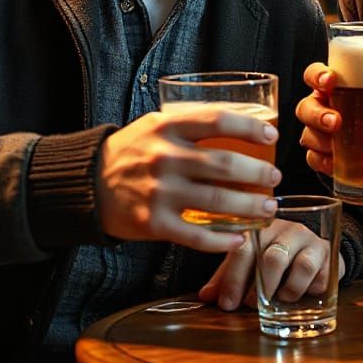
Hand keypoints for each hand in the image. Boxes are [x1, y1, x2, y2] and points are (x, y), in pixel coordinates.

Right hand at [96, 106, 280, 250]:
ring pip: (217, 202)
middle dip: (259, 173)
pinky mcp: (154, 223)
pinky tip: (239, 238)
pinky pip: (196, 237)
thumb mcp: (156, 123)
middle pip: (225, 164)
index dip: (250, 128)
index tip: (272, 137)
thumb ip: (191, 122)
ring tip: (268, 207)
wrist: (87, 182)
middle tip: (275, 177)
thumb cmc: (131, 150)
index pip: (218, 120)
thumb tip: (241, 123)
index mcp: (167, 126)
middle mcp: (164, 158)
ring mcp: (159, 192)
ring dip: (250, 207)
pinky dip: (222, 241)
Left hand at [199, 220, 346, 310]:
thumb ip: (226, 276)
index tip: (227, 305)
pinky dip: (310, 290)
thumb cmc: (273, 253)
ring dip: (289, 291)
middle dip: (261, 288)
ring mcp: (309, 239)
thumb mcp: (248, 261)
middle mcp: (285, 229)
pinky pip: (320, 276)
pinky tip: (304, 294)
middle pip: (272, 258)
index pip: (244, 250)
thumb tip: (205, 296)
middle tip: (253, 306)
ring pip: (301, 266)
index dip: (234, 279)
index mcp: (259, 228)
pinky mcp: (328, 253)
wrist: (312, 246)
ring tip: (281, 300)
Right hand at [295, 62, 339, 175]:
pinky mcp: (321, 157)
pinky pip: (312, 158)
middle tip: (335, 122)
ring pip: (306, 134)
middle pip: (305, 107)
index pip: (314, 74)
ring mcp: (318, 133)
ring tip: (338, 146)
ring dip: (320, 140)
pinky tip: (335, 162)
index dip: (317, 75)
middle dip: (317, 115)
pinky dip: (322, 161)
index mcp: (333, 88)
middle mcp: (321, 107)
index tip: (329, 79)